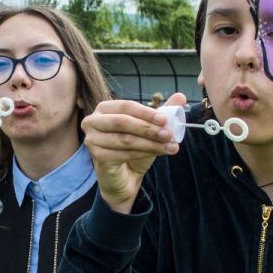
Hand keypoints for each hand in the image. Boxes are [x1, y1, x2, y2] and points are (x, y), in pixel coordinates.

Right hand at [82, 92, 185, 212]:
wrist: (125, 175)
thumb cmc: (134, 148)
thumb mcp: (149, 129)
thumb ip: (163, 112)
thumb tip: (181, 96)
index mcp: (104, 109)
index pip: (126, 106)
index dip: (146, 112)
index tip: (165, 120)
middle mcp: (93, 122)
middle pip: (123, 122)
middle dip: (148, 128)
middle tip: (169, 134)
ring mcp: (92, 140)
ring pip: (126, 139)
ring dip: (151, 143)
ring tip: (170, 147)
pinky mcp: (97, 157)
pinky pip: (123, 154)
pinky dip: (143, 154)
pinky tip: (157, 154)